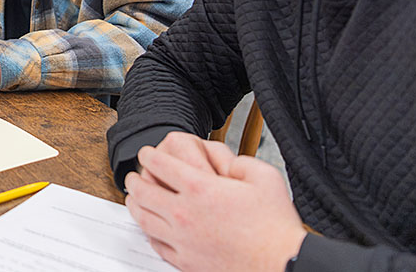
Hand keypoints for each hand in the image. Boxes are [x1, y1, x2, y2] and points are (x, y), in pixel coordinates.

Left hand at [125, 138, 305, 271]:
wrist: (283, 264)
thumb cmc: (275, 226)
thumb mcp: (263, 176)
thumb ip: (236, 161)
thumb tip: (221, 160)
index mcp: (200, 188)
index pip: (160, 164)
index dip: (149, 155)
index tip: (146, 153)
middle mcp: (185, 213)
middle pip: (143, 191)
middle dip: (134, 179)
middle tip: (132, 175)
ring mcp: (183, 240)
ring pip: (144, 219)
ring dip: (134, 204)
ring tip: (133, 198)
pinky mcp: (186, 261)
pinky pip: (156, 244)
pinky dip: (149, 232)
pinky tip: (151, 228)